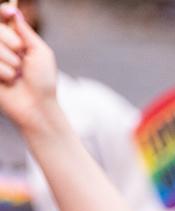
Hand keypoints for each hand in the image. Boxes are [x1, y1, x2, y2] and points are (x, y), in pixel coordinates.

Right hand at [0, 5, 58, 133]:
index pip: (1, 18)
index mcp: (14, 40)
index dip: (2, 12)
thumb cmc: (43, 81)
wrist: (36, 106)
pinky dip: (2, 72)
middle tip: (21, 61)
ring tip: (16, 75)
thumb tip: (14, 11)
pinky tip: (8, 81)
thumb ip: (26, 32)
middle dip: (11, 44)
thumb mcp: (40, 53)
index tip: (8, 11)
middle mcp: (1, 48)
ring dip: (9, 61)